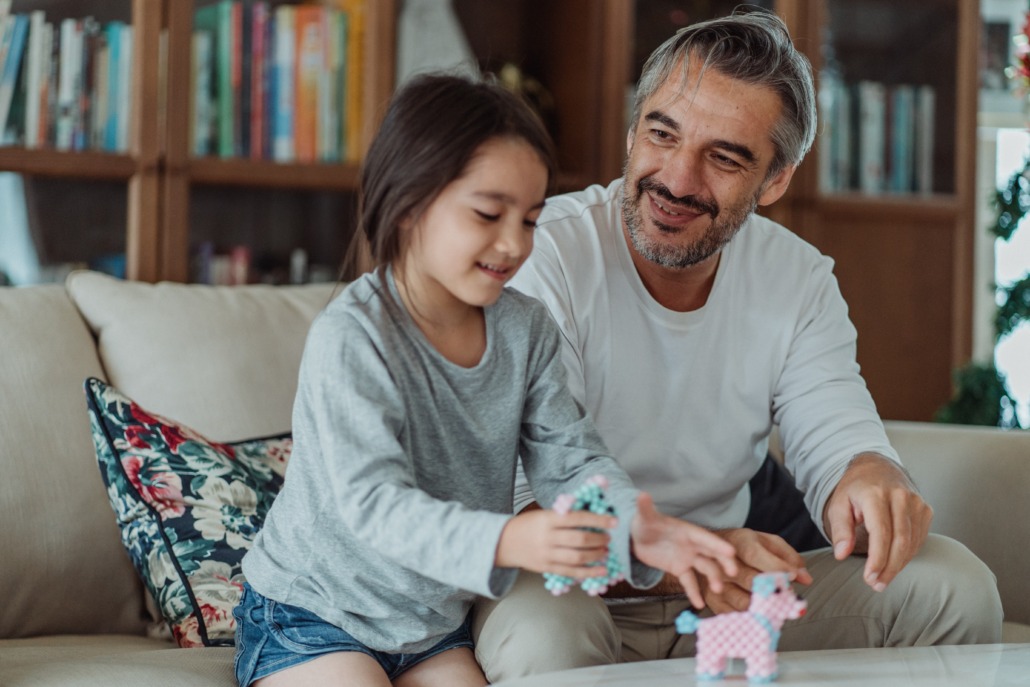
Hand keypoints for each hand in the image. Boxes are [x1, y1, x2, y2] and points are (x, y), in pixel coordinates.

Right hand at [495, 508, 615, 579]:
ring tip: (605, 552)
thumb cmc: (528, 525)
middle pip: (580, 539)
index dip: (598, 519)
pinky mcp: (546, 568)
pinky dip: (588, 572)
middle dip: (599, 539)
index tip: (613, 521)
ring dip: (596, 555)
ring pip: (577, 557)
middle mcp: (548, 537)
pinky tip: (601, 570)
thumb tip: (593, 516)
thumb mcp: (544, 514)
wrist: (503, 542)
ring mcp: (547, 554)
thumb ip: (565, 516)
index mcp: (548, 519)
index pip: (577, 518)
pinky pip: (571, 572)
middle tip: (608, 538)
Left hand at [629, 493, 738, 608]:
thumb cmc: (644, 523)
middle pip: (712, 553)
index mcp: (687, 531)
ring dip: (713, 578)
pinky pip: (689, 581)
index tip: (731, 551)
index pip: (705, 538)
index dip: (717, 544)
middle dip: (724, 561)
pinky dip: (694, 592)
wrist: (637, 537)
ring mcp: (688, 557)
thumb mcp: (644, 517)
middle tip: (732, 572)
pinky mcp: (680, 569)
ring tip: (717, 590)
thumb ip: (645, 508)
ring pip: (705, 568)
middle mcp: (692, 545)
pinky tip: (699, 604)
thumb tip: (641, 494)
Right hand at [701, 529, 812, 613]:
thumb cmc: (743, 547)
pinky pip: (735, 616)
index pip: (755, 555)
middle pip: (750, 581)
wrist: (709, 552)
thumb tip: (805, 578)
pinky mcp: (714, 601)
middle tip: (788, 597)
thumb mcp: (766, 542)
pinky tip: (762, 614)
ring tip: (777, 608)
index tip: (792, 577)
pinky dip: (752, 618)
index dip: (776, 568)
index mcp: (739, 542)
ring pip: (743, 602)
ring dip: (765, 608)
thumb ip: (788, 557)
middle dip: (774, 592)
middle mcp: (724, 563)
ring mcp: (717, 584)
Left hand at [822, 452, 932, 591]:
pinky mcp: (926, 510)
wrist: (878, 467)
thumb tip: (841, 554)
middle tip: (876, 585)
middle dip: (889, 568)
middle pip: (900, 541)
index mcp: (875, 494)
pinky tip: (894, 563)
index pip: (881, 532)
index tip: (870, 578)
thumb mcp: (839, 504)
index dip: (877, 559)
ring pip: (912, 543)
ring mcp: (916, 503)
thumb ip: (840, 529)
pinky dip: (907, 555)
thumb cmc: (856, 489)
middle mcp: (900, 497)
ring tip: (882, 579)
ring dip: (898, 565)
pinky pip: (919, 539)